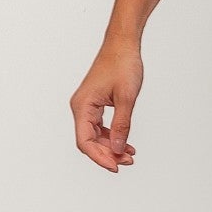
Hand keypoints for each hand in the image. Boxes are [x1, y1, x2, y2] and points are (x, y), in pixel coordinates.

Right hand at [71, 41, 143, 170]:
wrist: (123, 44)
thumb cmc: (123, 65)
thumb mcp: (126, 98)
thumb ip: (121, 125)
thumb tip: (118, 149)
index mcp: (82, 106)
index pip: (85, 141)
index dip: (100, 157)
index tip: (116, 167)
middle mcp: (80, 107)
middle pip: (89, 141)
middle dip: (108, 154)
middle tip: (129, 161)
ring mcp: (87, 106)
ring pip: (95, 136)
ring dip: (111, 147)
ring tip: (130, 156)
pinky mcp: (95, 104)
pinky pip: (100, 127)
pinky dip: (112, 137)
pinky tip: (126, 144)